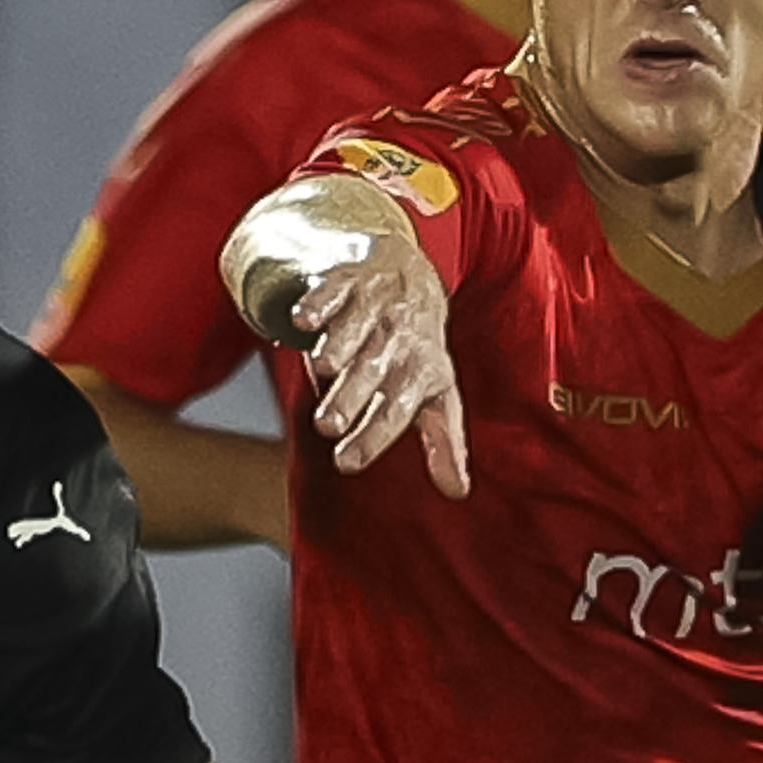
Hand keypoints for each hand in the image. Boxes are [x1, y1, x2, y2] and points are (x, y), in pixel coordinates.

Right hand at [297, 237, 468, 496]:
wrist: (408, 270)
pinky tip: (303, 321)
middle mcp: (401, 336)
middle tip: (327, 426)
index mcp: (423, 369)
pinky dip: (318, 302)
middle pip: (375, 370)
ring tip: (321, 371)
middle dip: (352, 396)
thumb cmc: (414, 348)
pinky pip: (333, 288)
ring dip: (339, 347)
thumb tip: (459, 492)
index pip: (400, 407)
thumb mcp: (435, 392)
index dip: (374, 436)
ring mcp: (376, 303)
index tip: (346, 464)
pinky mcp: (348, 277)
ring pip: (356, 328)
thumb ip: (444, 442)